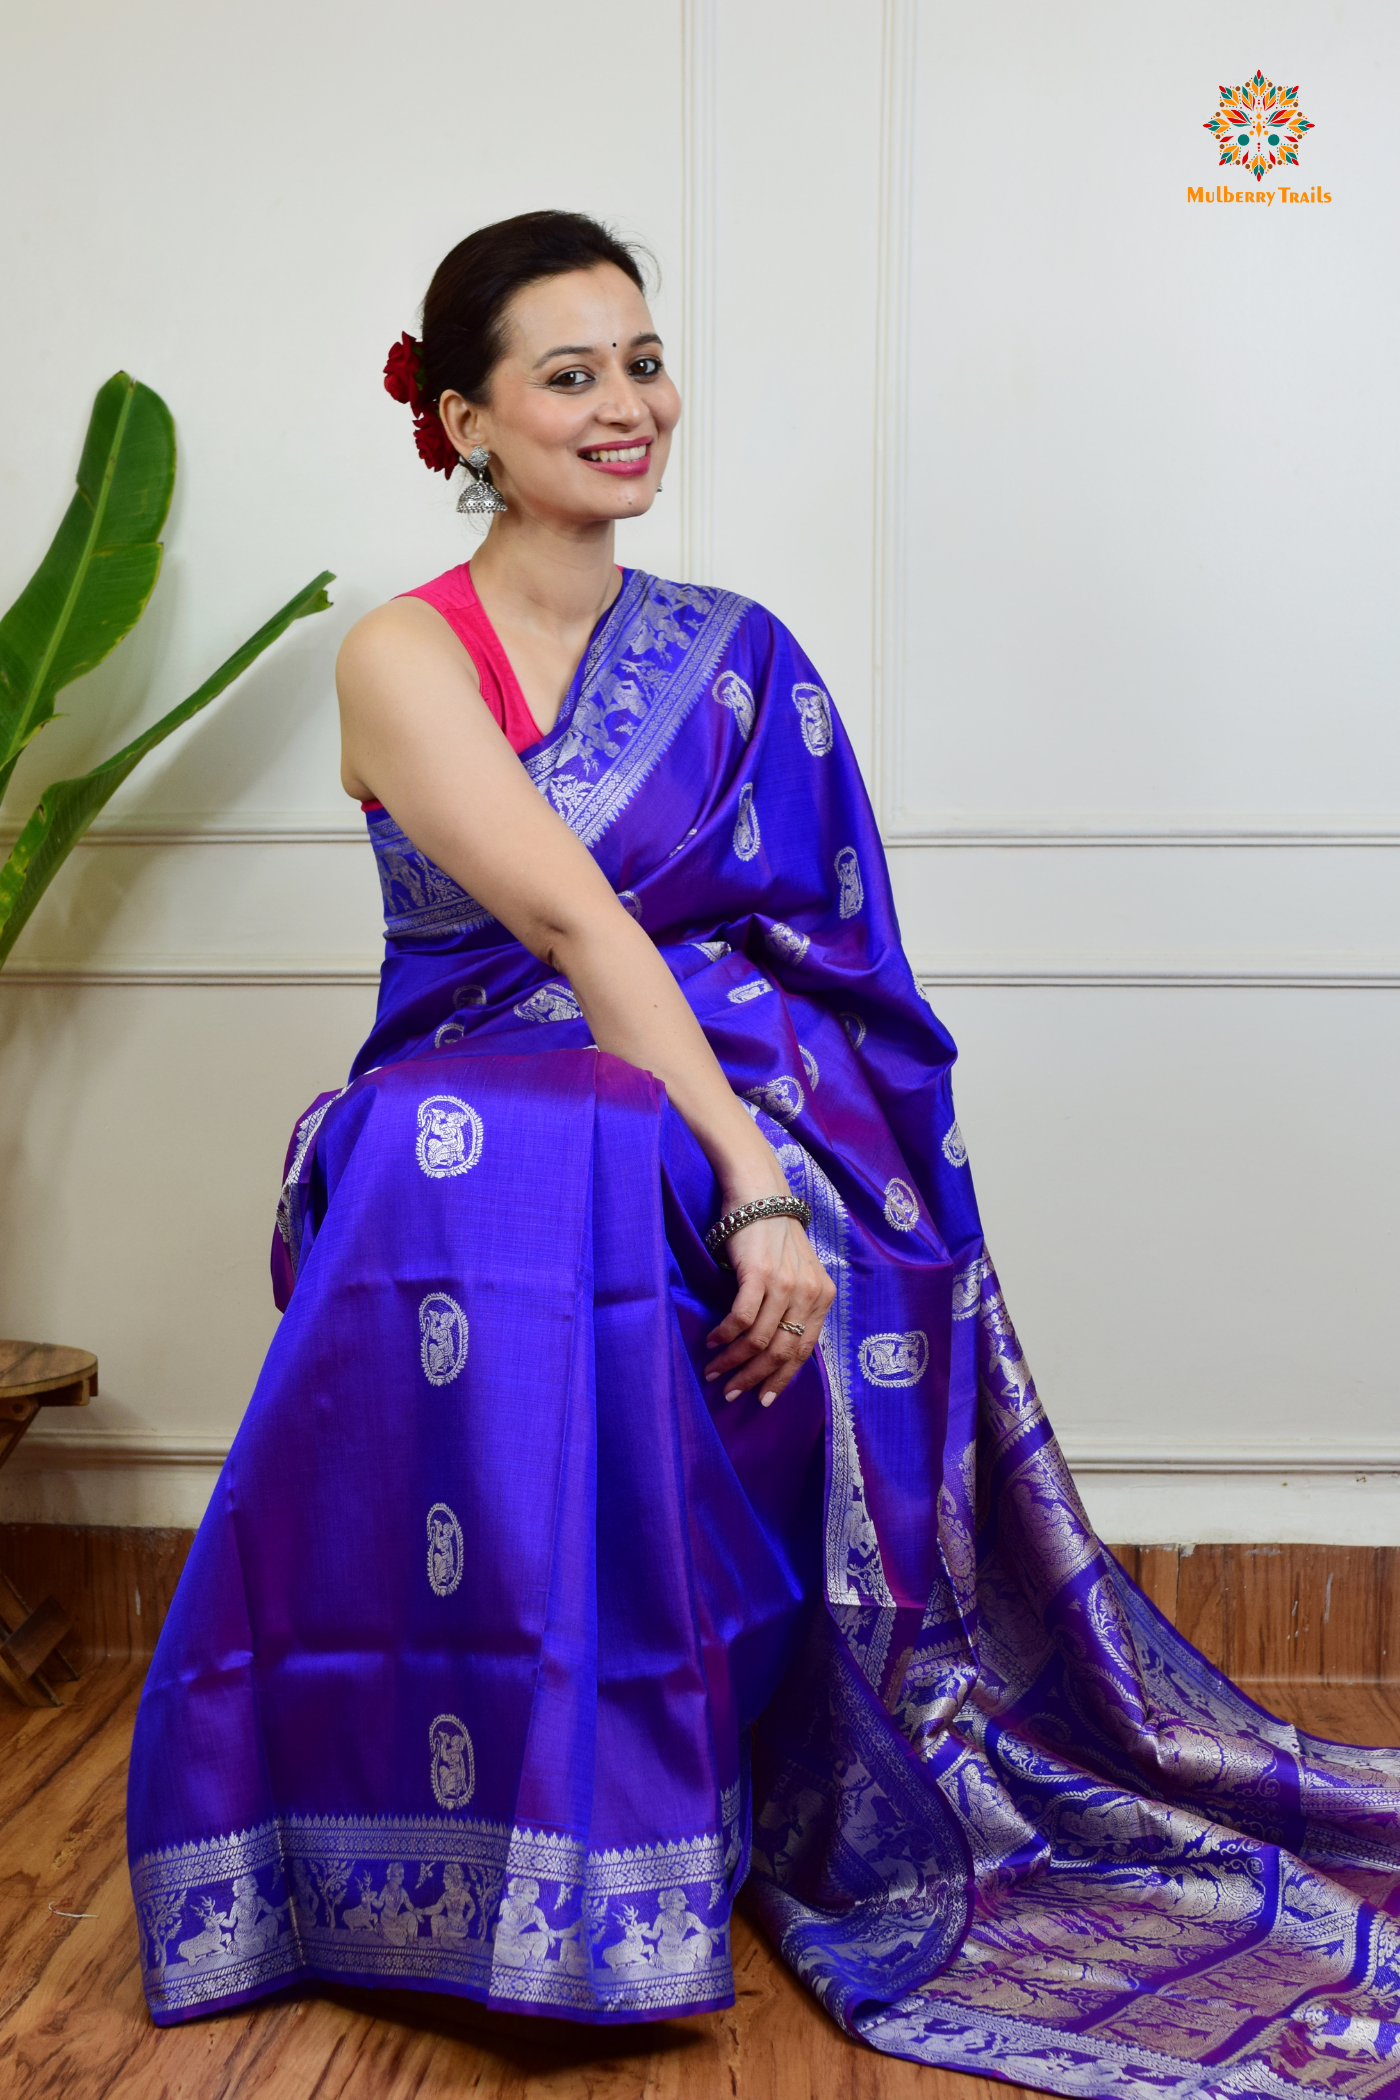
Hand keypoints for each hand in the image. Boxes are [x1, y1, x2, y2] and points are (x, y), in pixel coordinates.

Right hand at [703, 1211, 834, 1406]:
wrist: (761, 1196)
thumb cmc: (774, 1237)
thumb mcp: (797, 1273)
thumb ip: (794, 1307)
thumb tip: (773, 1350)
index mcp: (823, 1296)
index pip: (804, 1350)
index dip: (783, 1379)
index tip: (763, 1399)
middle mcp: (809, 1293)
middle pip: (782, 1351)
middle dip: (755, 1379)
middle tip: (732, 1392)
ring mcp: (785, 1284)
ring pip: (759, 1340)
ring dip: (733, 1362)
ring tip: (715, 1372)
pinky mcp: (759, 1275)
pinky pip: (741, 1319)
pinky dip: (725, 1337)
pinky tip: (713, 1343)